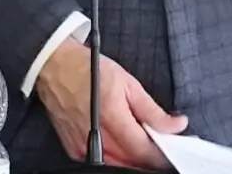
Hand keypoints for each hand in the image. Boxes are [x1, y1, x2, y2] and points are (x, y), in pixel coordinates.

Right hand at [35, 40, 186, 169]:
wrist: (54, 66)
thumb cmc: (89, 69)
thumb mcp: (128, 83)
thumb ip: (153, 110)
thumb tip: (176, 125)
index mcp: (113, 119)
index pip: (145, 151)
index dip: (163, 153)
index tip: (174, 147)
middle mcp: (97, 138)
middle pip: (132, 163)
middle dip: (149, 157)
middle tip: (159, 143)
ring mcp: (83, 146)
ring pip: (118, 165)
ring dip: (133, 158)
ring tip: (141, 141)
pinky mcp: (74, 149)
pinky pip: (102, 161)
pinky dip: (115, 156)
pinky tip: (120, 142)